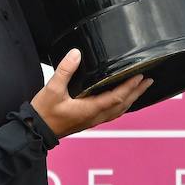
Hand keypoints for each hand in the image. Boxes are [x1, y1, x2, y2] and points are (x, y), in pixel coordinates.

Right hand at [30, 48, 151, 139]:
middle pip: (122, 105)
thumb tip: (76, 53)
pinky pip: (111, 113)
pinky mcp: (89, 121)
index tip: (139, 75)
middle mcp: (95, 117)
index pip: (117, 97)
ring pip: (118, 110)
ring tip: (140, 89)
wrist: (36, 130)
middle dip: (136, 92)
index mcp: (90, 109)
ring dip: (131, 99)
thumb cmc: (44, 112)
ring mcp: (93, 120)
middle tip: (148, 81)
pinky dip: (121, 105)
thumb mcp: (52, 89)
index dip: (129, 86)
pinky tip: (122, 100)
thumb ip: (65, 70)